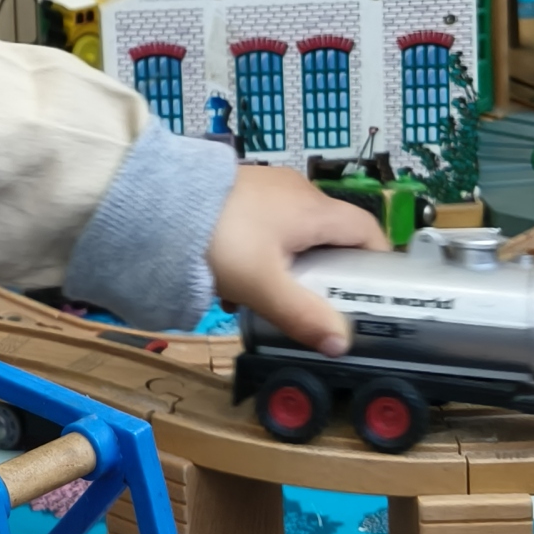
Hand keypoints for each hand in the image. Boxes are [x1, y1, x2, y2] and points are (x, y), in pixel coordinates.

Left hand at [205, 163, 385, 354]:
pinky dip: (261, 255)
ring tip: (269, 301)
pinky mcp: (238, 193)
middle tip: (316, 306)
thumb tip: (340, 344)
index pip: (368, 231)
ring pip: (295, 234)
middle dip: (326, 273)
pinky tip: (236, 282)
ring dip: (289, 268)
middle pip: (331, 236)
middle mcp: (297, 192)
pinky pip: (265, 228)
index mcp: (314, 209)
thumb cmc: (220, 238)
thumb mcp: (263, 285)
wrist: (156, 201)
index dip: (377, 263)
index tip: (372, 295)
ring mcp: (266, 188)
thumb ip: (302, 316)